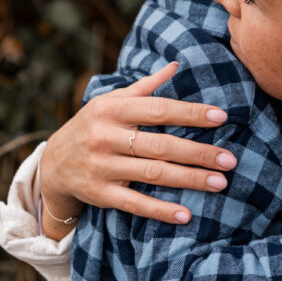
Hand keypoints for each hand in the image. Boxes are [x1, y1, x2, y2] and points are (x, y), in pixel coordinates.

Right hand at [39, 62, 237, 228]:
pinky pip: (135, 204)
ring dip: (189, 179)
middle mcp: (105, 137)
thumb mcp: (110, 102)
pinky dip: (161, 211)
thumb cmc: (92, 127)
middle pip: (161, 145)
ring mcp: (101, 167)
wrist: (51, 165)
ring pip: (153, 174)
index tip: (222, 118)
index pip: (158, 109)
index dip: (191, 113)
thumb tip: (176, 65)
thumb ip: (144, 88)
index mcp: (112, 109)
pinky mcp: (100, 194)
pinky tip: (186, 215)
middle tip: (230, 160)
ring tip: (220, 183)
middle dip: (199, 152)